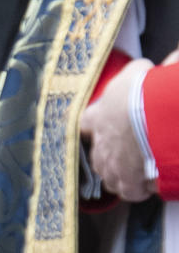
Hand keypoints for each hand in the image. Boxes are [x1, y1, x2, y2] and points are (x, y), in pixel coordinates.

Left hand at [80, 59, 154, 201]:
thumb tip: (165, 61)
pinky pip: (129, 191)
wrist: (151, 116)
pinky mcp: (127, 182)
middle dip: (112, 155)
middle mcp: (99, 144)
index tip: (104, 125)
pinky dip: (139, 189)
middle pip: (98, 156)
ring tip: (139, 170)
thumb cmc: (142, 91)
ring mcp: (111, 165)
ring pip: (110, 176)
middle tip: (131, 151)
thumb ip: (143, 70)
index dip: (96, 126)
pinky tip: (151, 183)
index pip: (86, 124)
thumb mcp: (139, 71)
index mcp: (96, 116)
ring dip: (123, 174)